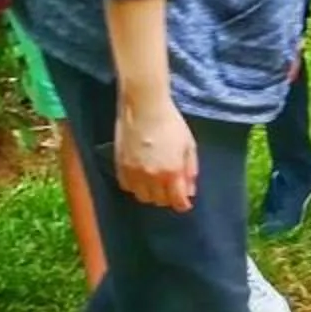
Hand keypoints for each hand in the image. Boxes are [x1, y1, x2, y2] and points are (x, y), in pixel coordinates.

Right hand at [114, 93, 198, 209]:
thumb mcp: (189, 145)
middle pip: (160, 200)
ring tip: (155, 185)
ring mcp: (134, 172)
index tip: (184, 204)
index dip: (183, 205)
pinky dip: (135, 187)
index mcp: (172, 172)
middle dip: (167, 198)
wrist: (144, 107)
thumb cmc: (171, 123)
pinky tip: (141, 178)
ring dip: (151, 194)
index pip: (177, 200)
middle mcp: (153, 177)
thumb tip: (190, 191)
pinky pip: (127, 186)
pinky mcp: (120, 166)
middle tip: (170, 189)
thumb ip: (190, 170)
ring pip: (142, 197)